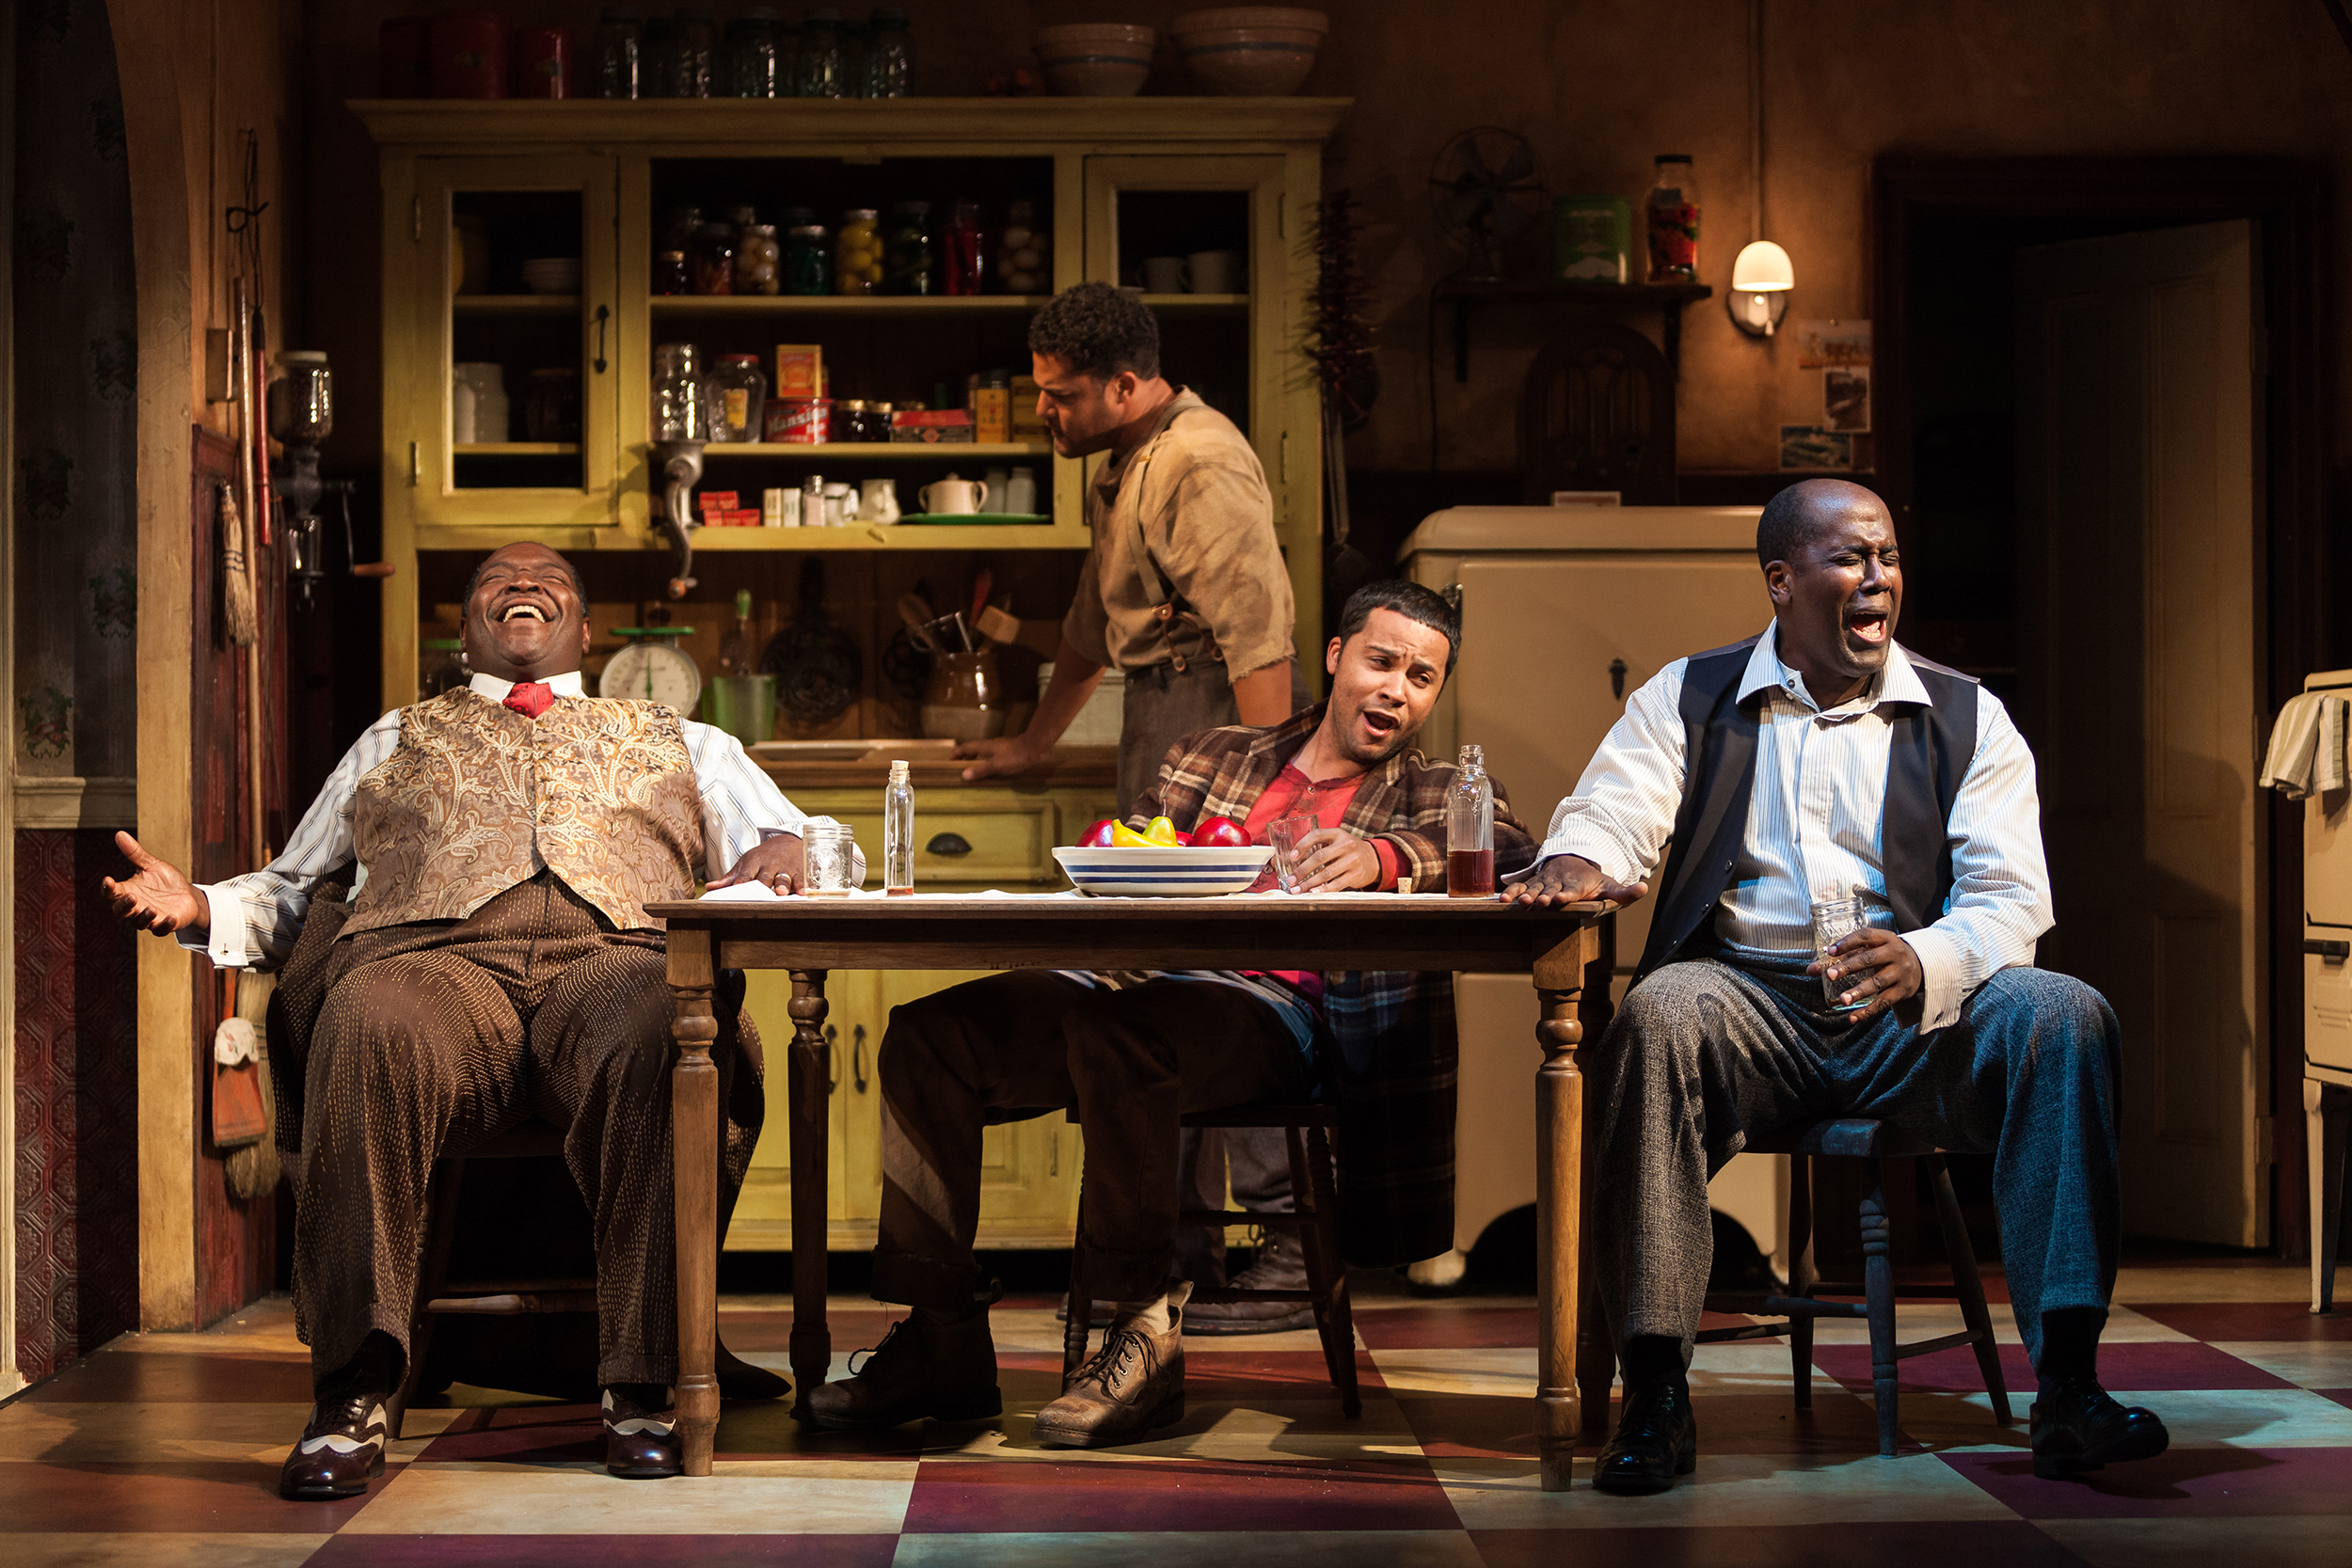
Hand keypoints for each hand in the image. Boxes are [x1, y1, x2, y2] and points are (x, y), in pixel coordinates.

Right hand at [103, 830, 209, 936]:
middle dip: (124, 906)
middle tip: (131, 897)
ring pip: (139, 923)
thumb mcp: (151, 865)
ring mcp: (149, 918)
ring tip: (150, 909)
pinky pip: (161, 930)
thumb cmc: (165, 881)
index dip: (108, 888)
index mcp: (128, 891)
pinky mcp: (164, 925)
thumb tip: (119, 834)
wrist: (187, 895)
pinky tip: (170, 918)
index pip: (112, 893)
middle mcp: (135, 907)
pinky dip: (164, 925)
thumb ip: (135, 854)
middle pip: (121, 911)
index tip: (107, 880)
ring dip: (143, 917)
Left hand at [708, 833, 806, 894]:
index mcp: (753, 864)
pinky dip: (803, 885)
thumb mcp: (746, 864)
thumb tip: (710, 888)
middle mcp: (769, 865)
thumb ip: (729, 878)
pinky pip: (801, 878)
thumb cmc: (763, 857)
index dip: (740, 884)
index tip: (735, 894)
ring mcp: (785, 868)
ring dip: (782, 884)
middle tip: (760, 894)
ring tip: (781, 892)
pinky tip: (804, 893)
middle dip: (763, 884)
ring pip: (783, 877)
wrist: (787, 839)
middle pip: (765, 877)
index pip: (745, 876)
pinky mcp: (800, 870)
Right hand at [955, 733, 1041, 781]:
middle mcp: (990, 745)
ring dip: (975, 760)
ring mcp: (999, 748)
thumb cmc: (1014, 756)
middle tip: (959, 767)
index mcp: (984, 747)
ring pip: (982, 752)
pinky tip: (990, 770)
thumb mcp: (996, 765)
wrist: (1034, 748)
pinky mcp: (1007, 752)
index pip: (965, 748)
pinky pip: (991, 756)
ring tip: (973, 770)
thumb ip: (980, 770)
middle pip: (973, 749)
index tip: (948, 761)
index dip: (956, 753)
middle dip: (964, 757)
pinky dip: (986, 762)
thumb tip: (963, 775)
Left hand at [1291, 828, 1380, 892]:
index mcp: (1337, 834)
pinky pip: (1337, 884)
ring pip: (1326, 873)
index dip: (1302, 845)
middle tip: (1291, 880)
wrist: (1372, 859)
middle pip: (1319, 857)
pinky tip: (1313, 892)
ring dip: (1309, 883)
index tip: (1292, 857)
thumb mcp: (1337, 841)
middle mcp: (1346, 844)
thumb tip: (1293, 860)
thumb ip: (1319, 846)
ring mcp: (1353, 860)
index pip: (1317, 835)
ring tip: (1297, 890)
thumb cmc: (1347, 851)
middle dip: (1302, 870)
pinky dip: (1323, 889)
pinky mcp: (1356, 874)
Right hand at [1501, 853, 1646, 908]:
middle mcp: (1558, 882)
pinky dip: (1512, 893)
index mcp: (1577, 884)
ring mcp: (1544, 883)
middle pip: (1550, 890)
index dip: (1566, 894)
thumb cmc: (1591, 879)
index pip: (1572, 890)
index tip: (1561, 899)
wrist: (1573, 861)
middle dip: (1544, 896)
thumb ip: (1624, 892)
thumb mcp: (1609, 885)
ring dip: (1526, 895)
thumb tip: (1644, 888)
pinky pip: (1521, 888)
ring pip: (1534, 889)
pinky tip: (1503, 902)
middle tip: (1538, 902)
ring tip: (1519, 902)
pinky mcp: (1533, 884)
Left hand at [1813, 928, 1922, 1019]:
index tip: (1830, 951)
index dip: (1847, 942)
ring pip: (1878, 982)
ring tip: (1842, 999)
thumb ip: (1843, 956)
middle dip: (1849, 967)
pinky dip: (1868, 1011)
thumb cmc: (1886, 955)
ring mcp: (1900, 973)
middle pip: (1870, 959)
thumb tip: (1811, 969)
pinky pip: (1884, 1002)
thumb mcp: (1872, 948)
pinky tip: (1854, 1017)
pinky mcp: (1902, 991)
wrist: (1921, 966)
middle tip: (1830, 975)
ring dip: (1859, 991)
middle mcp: (1894, 953)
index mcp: (1885, 938)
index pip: (1865, 936)